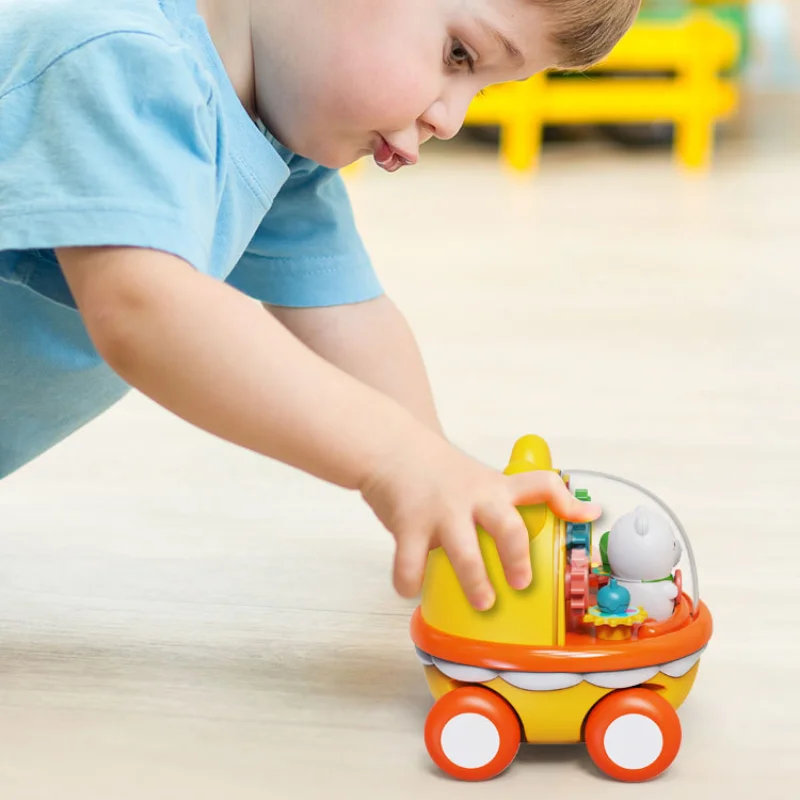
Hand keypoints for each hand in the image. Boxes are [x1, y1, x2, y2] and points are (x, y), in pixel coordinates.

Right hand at [359, 436, 601, 610]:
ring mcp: (441, 512)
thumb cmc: (434, 468)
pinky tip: (410, 588)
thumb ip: (498, 499)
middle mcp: (472, 498)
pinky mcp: (408, 525)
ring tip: (483, 601)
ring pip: (466, 555)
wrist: (390, 447)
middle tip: (521, 582)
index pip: (540, 485)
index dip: (567, 501)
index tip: (590, 514)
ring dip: (476, 584)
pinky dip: (409, 581)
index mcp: (493, 487)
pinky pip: (410, 564)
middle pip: (509, 528)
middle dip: (518, 561)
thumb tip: (523, 528)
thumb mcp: (474, 476)